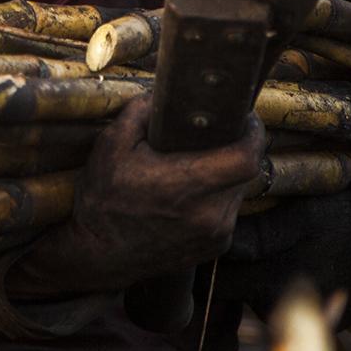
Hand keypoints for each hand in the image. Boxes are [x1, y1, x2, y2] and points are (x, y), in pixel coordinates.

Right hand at [6, 94, 266, 299]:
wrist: (97, 256)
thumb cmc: (102, 201)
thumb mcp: (111, 146)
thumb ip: (140, 111)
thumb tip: (165, 93)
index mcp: (186, 186)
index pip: (247, 156)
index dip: (253, 132)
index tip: (244, 117)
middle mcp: (208, 214)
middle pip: (247, 171)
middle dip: (237, 148)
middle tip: (220, 133)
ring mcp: (215, 234)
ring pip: (239, 191)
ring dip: (227, 173)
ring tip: (201, 163)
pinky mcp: (215, 247)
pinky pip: (229, 210)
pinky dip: (218, 196)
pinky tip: (193, 191)